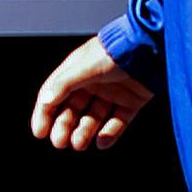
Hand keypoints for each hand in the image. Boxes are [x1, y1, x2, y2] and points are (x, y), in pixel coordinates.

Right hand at [32, 37, 153, 149]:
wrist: (151, 46)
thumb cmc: (116, 50)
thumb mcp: (84, 66)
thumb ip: (63, 84)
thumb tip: (45, 101)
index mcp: (76, 71)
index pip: (54, 95)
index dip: (45, 114)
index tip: (39, 132)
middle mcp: (92, 83)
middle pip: (73, 110)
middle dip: (65, 127)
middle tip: (60, 142)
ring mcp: (112, 93)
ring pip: (94, 118)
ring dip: (85, 132)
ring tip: (79, 144)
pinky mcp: (132, 102)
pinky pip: (118, 122)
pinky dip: (110, 134)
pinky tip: (102, 142)